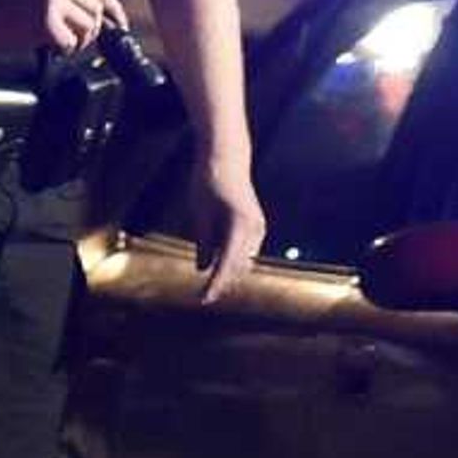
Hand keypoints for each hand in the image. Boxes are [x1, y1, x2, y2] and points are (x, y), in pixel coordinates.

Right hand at [0, 0, 121, 56]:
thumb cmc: (16, 10)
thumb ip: (74, 0)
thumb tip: (108, 21)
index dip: (116, 9)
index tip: (122, 25)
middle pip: (97, 12)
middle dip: (92, 31)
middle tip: (75, 40)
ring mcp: (53, 1)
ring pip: (89, 28)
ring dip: (79, 42)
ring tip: (60, 42)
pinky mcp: (46, 21)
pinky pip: (71, 43)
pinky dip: (64, 50)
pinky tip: (49, 45)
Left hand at [191, 165, 264, 302]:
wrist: (227, 158)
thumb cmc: (208, 181)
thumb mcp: (199, 212)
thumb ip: (203, 241)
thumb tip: (202, 269)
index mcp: (238, 224)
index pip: (227, 263)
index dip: (216, 284)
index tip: (205, 299)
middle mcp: (254, 227)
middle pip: (239, 266)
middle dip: (223, 282)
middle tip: (204, 298)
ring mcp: (258, 226)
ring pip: (245, 260)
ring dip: (230, 274)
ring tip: (212, 288)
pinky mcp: (257, 225)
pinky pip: (247, 251)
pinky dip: (234, 261)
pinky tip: (221, 269)